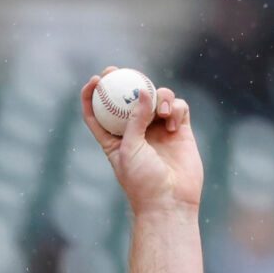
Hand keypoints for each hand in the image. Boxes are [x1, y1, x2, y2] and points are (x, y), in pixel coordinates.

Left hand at [79, 71, 202, 214]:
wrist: (170, 202)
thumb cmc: (143, 182)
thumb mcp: (130, 149)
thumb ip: (134, 120)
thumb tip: (143, 91)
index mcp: (114, 139)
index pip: (99, 113)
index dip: (93, 94)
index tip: (95, 79)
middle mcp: (136, 131)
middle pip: (128, 98)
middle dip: (124, 81)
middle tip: (120, 71)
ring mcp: (158, 129)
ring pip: (156, 97)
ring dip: (159, 96)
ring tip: (162, 112)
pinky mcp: (179, 130)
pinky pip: (178, 107)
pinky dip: (175, 108)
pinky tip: (173, 123)